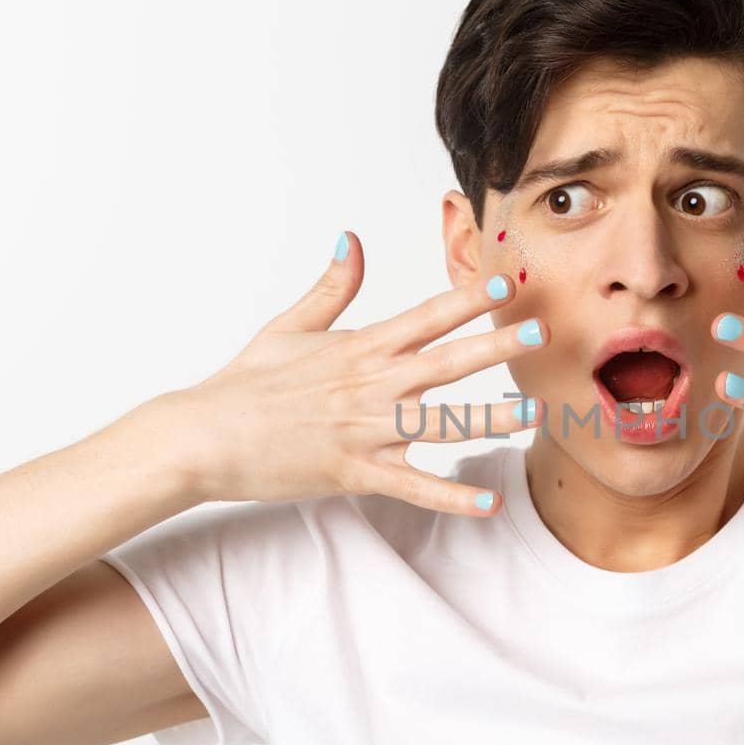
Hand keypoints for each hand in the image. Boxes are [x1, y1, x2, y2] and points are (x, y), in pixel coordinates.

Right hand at [144, 231, 546, 512]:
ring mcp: (366, 431)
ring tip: (534, 413)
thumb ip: (331, 289)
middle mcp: (370, 386)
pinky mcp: (355, 473)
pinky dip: (452, 498)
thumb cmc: (244, 385)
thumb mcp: (288, 328)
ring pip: (441, 424)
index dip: (467, 300)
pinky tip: (489, 504)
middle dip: (496, 347)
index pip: (424, 317)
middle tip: (542, 333)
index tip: (506, 285)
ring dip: (491, 418)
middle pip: (445, 362)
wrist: (201, 437)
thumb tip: (351, 240)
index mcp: (359, 349)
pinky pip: (414, 487)